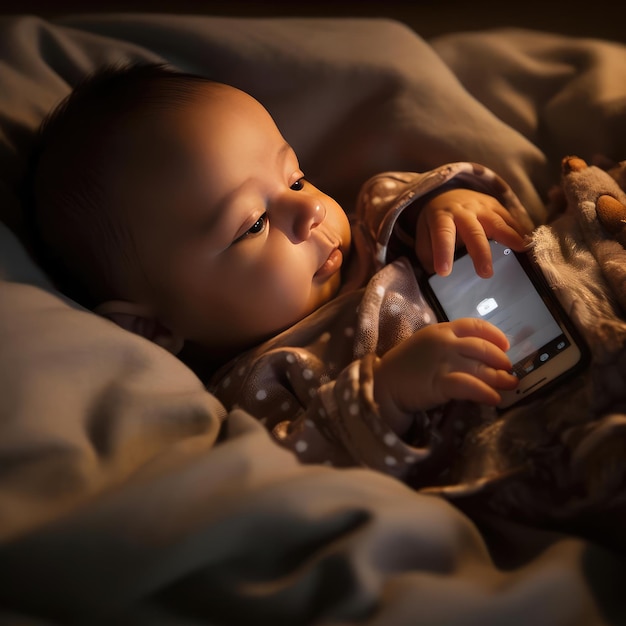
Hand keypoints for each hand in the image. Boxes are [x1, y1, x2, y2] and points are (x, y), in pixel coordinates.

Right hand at [373, 318, 517, 433]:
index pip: (475, 325)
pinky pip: (471, 386)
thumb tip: (477, 357)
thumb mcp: (426, 345)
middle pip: (483, 348)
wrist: (383, 384)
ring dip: (500, 378)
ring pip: (481, 368)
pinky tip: (494, 399)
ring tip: (510, 386)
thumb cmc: (404, 366)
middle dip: (501, 360)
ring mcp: (443, 361)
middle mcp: (445, 342)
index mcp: (441, 330)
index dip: (495, 335)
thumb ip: (449, 346)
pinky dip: (486, 393)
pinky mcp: (441, 382)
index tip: (506, 346)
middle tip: (509, 370)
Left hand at [416, 188, 529, 277]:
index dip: (443, 252)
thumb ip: (429, 255)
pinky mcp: (496, 206)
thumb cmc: (436, 224)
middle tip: (485, 274)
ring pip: (496, 221)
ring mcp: (481, 206)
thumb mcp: (425, 236)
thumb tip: (439, 277)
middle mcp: (463, 210)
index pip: (442, 234)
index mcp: (441, 218)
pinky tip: (529, 244)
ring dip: (510, 237)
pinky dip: (520, 231)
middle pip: (473, 231)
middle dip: (480, 252)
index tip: (443, 272)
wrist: (447, 195)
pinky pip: (510, 218)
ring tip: (521, 252)